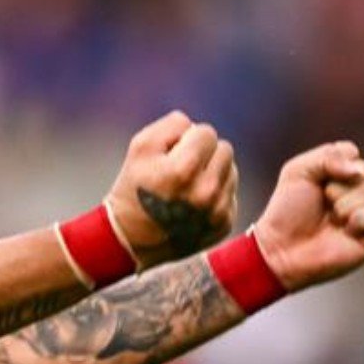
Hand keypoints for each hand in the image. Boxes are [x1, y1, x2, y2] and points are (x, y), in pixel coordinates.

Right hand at [106, 111, 238, 268]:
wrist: (131, 238)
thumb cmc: (134, 186)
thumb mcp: (140, 147)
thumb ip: (173, 125)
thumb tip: (198, 128)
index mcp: (183, 170)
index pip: (207, 132)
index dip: (189, 138)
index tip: (174, 153)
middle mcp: (205, 193)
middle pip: (225, 149)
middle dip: (205, 153)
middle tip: (182, 168)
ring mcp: (217, 211)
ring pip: (231, 170)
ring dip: (213, 172)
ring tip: (187, 186)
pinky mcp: (224, 224)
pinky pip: (231, 192)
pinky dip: (215, 194)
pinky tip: (194, 203)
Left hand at [254, 141, 363, 291]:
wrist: (282, 248)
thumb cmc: (287, 211)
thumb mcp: (299, 171)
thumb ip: (328, 156)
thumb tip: (360, 172)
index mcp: (338, 174)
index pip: (351, 152)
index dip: (333, 163)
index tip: (315, 180)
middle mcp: (355, 191)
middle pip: (363, 170)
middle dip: (337, 186)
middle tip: (323, 202)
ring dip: (345, 204)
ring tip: (332, 219)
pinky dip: (361, 218)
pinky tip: (347, 230)